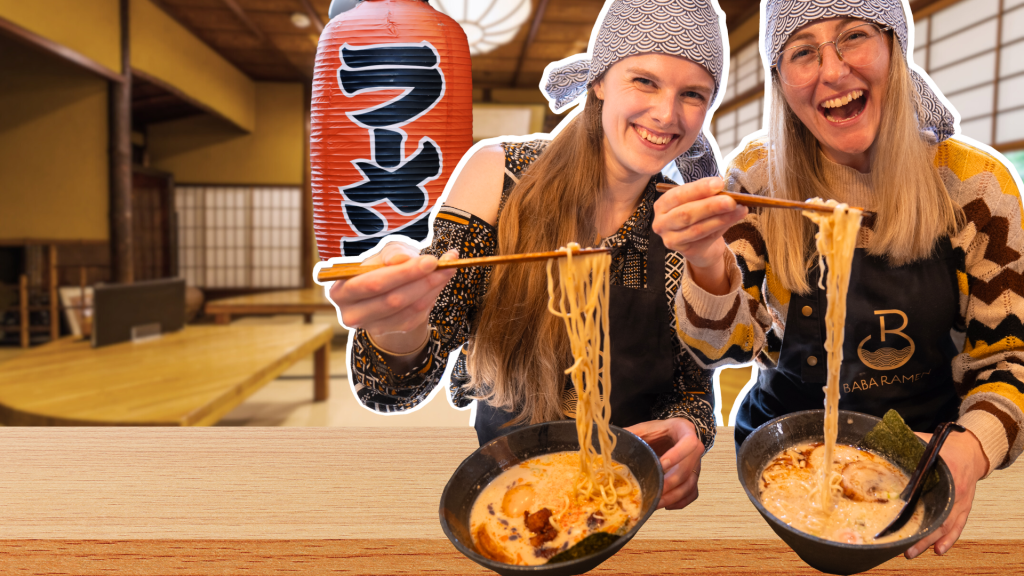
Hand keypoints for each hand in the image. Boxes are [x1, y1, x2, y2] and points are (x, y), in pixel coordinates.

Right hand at [328, 242, 457, 344]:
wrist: (383, 292)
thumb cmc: (379, 268)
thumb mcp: (382, 254)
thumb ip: (392, 252)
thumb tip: (401, 260)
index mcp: (341, 290)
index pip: (373, 283)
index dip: (403, 273)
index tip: (430, 260)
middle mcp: (351, 314)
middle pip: (392, 300)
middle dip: (422, 280)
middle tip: (443, 265)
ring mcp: (371, 327)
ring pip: (408, 309)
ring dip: (432, 288)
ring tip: (447, 270)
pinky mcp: (390, 332)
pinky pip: (416, 316)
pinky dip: (431, 298)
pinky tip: (439, 283)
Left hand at [625, 418, 703, 509]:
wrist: (670, 434)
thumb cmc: (658, 431)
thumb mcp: (645, 428)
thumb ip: (630, 434)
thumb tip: (607, 444)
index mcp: (684, 431)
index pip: (689, 443)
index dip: (677, 455)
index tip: (661, 465)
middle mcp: (695, 449)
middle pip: (689, 469)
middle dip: (670, 483)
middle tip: (654, 492)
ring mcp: (696, 465)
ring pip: (690, 485)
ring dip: (673, 497)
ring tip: (656, 503)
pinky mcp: (693, 478)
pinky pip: (691, 493)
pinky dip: (679, 502)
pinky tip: (666, 505)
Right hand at [652, 176, 746, 269]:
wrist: (700, 245)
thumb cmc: (697, 217)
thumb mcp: (698, 202)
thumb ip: (707, 196)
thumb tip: (725, 190)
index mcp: (663, 205)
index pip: (678, 195)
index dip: (699, 189)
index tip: (719, 183)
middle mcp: (662, 223)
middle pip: (686, 213)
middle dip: (711, 205)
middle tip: (731, 200)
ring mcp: (671, 239)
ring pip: (698, 228)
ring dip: (721, 218)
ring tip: (739, 209)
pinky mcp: (685, 251)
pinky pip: (706, 238)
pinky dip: (722, 227)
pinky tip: (735, 218)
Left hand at [904, 429, 988, 558]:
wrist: (971, 451)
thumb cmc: (945, 447)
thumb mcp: (926, 442)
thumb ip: (906, 445)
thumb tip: (879, 443)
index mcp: (945, 471)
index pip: (927, 490)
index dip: (915, 506)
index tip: (900, 518)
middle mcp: (954, 490)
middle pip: (937, 516)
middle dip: (920, 534)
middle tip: (903, 546)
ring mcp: (961, 501)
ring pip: (946, 525)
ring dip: (930, 541)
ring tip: (913, 552)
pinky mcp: (964, 507)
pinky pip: (958, 526)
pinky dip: (949, 539)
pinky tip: (939, 549)